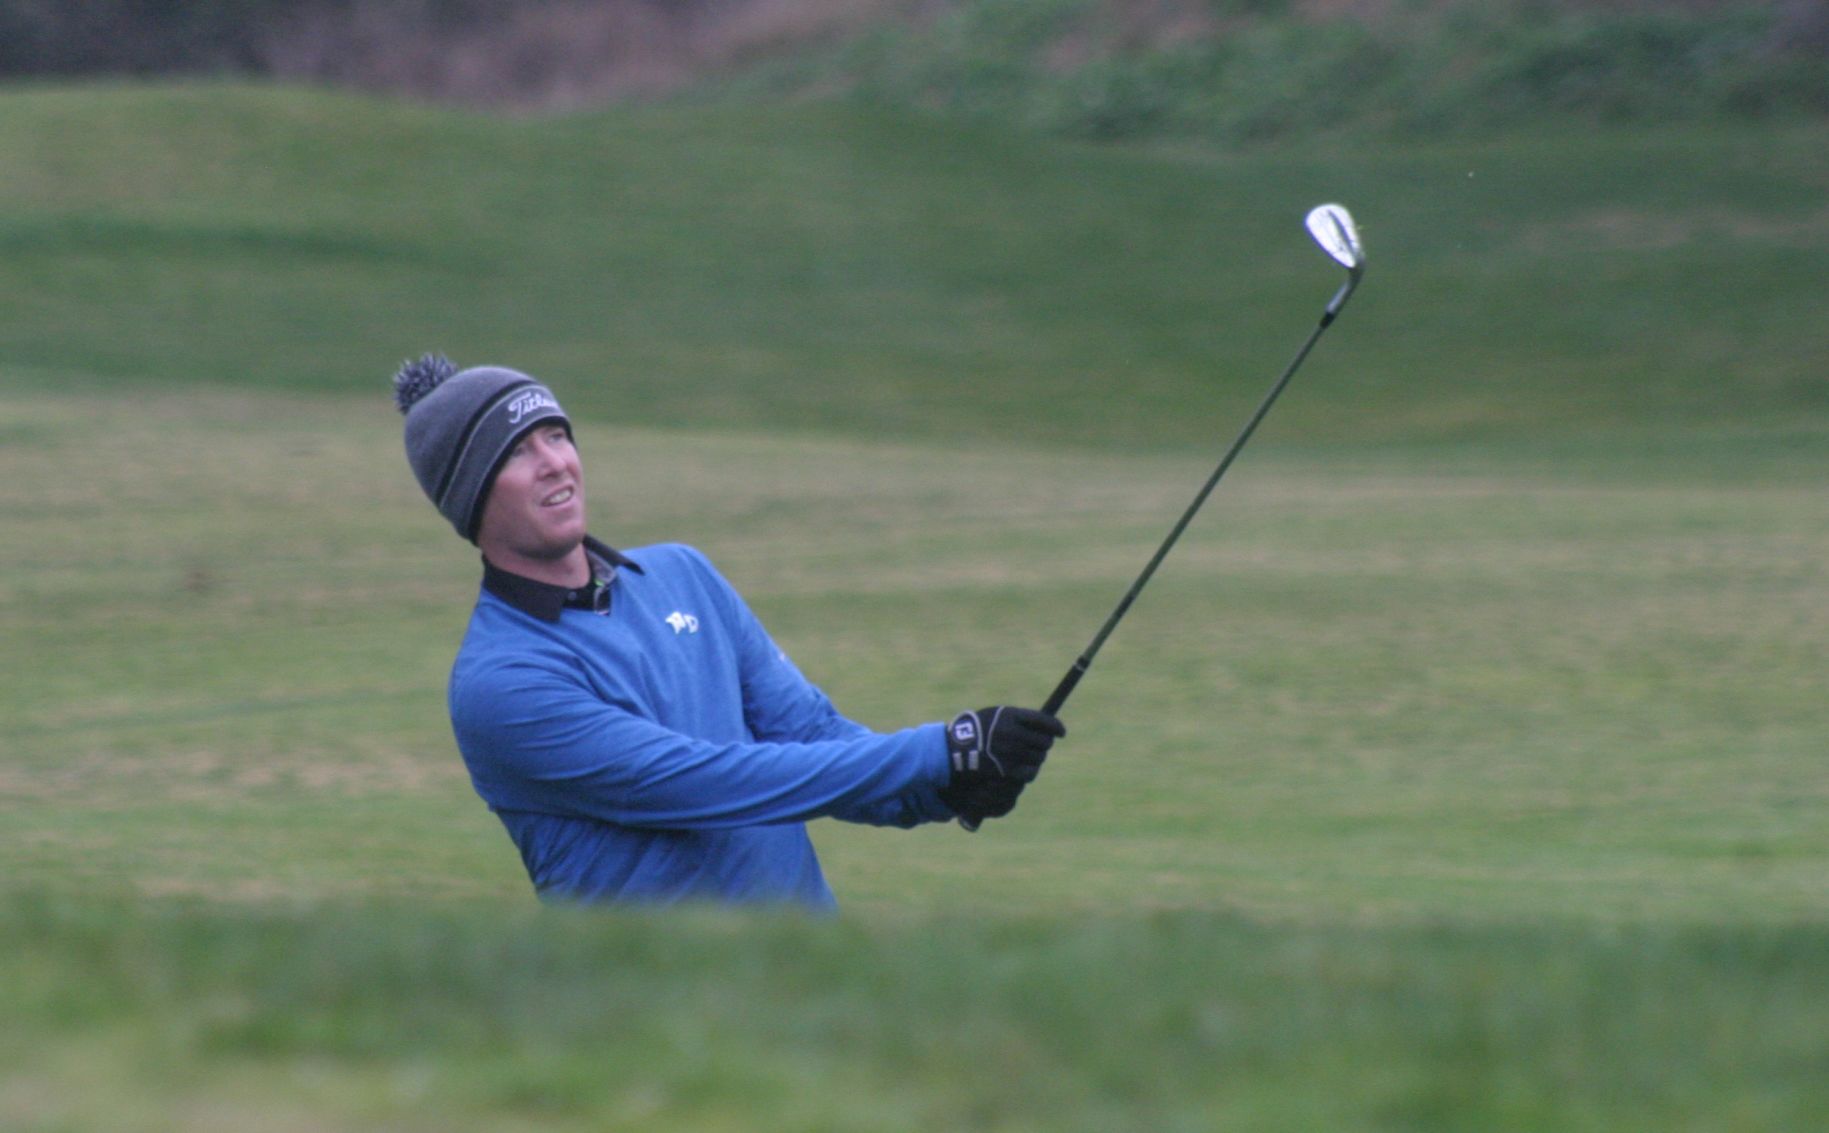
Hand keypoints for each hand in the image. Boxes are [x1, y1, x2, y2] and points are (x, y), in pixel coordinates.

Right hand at [938, 706, 1064, 827]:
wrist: (953, 751)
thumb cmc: (976, 730)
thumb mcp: (995, 716)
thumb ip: (1018, 719)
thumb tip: (1046, 726)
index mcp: (1011, 716)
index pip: (1044, 721)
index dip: (1056, 727)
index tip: (1061, 732)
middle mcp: (1012, 733)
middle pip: (1044, 741)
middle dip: (1045, 744)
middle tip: (1041, 745)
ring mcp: (1010, 753)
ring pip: (1039, 758)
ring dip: (1037, 758)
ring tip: (1030, 756)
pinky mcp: (1006, 770)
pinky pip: (1030, 773)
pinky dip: (1029, 771)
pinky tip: (1025, 768)